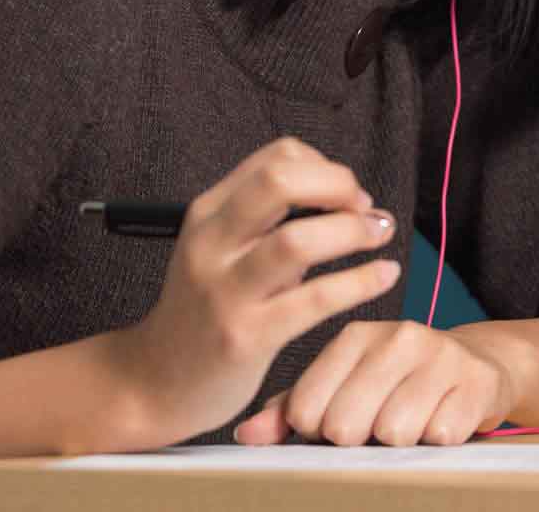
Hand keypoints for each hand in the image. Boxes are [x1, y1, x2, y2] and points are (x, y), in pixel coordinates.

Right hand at [101, 137, 402, 448]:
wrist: (154, 382)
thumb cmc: (204, 311)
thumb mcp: (223, 251)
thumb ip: (268, 220)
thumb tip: (342, 196)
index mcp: (208, 213)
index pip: (276, 157)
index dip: (325, 167)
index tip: (348, 193)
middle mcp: (212, 243)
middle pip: (279, 181)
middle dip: (337, 184)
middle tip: (364, 208)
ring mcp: (225, 290)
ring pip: (297, 240)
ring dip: (352, 231)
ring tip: (379, 234)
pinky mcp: (245, 337)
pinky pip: (314, 300)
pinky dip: (360, 282)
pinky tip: (384, 276)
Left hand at [233, 320, 525, 446]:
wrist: (478, 364)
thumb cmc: (396, 381)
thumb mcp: (343, 385)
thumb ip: (292, 408)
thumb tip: (245, 435)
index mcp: (354, 337)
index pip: (308, 410)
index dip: (320, 432)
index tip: (340, 420)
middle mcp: (397, 337)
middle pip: (347, 426)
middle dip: (361, 440)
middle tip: (378, 424)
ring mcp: (440, 356)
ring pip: (394, 434)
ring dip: (402, 443)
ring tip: (413, 419)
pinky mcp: (477, 380)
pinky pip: (441, 436)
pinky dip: (439, 439)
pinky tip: (442, 417)